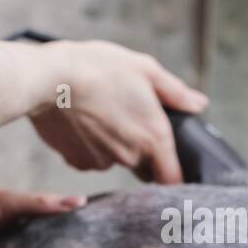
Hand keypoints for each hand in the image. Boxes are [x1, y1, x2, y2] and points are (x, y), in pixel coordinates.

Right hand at [30, 40, 207, 184]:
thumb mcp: (145, 70)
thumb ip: (176, 93)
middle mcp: (130, 156)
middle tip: (127, 118)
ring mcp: (102, 162)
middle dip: (140, 149)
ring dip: (111, 144)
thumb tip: (199, 104)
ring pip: (114, 160)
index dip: (172, 173)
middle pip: (142, 166)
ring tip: (100, 112)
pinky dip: (88, 144)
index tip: (169, 164)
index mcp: (154, 137)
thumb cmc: (99, 68)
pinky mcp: (76, 161)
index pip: (172, 178)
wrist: (48, 79)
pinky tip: (82, 120)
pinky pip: (89, 157)